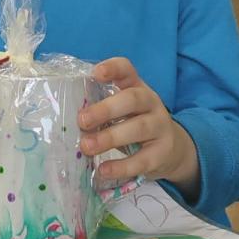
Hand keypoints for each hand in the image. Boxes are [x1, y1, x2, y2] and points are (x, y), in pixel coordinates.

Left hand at [78, 58, 199, 195]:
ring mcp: (160, 127)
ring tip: (87, 146)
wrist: (172, 149)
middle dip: (106, 109)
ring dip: (110, 137)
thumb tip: (66, 119)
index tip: (96, 74)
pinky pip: (142, 159)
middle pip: (132, 99)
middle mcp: (151, 103)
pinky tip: (103, 170)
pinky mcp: (162, 153)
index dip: (113, 68)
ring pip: (138, 128)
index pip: (127, 70)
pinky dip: (121, 166)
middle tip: (82, 120)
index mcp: (136, 87)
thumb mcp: (123, 111)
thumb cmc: (135, 124)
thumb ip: (101, 110)